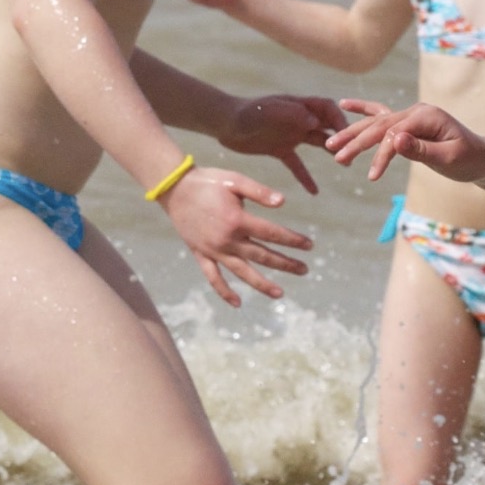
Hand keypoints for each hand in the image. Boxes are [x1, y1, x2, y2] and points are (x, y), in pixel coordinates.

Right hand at [159, 165, 312, 306]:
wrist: (174, 188)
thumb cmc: (208, 182)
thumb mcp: (235, 180)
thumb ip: (259, 192)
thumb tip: (283, 202)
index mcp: (238, 220)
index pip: (272, 233)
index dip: (293, 240)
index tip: (309, 245)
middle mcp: (227, 240)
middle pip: (262, 256)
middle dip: (286, 264)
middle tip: (305, 270)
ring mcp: (213, 250)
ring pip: (241, 272)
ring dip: (261, 284)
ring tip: (280, 294)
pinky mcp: (201, 254)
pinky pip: (213, 277)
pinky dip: (224, 291)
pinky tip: (237, 303)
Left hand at [220, 93, 347, 192]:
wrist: (224, 124)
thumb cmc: (246, 113)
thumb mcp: (269, 111)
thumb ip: (292, 114)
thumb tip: (315, 122)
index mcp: (298, 106)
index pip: (327, 108)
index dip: (339, 118)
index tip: (346, 133)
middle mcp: (298, 119)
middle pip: (327, 126)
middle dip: (341, 137)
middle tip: (351, 151)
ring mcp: (291, 135)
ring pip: (317, 143)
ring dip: (332, 153)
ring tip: (345, 165)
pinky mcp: (280, 150)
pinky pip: (297, 165)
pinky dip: (306, 177)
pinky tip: (315, 192)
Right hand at [326, 99, 484, 183]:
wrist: (482, 157)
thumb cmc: (469, 160)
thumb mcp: (450, 159)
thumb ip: (422, 150)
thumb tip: (395, 140)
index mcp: (426, 116)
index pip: (395, 133)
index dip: (381, 155)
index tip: (371, 176)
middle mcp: (416, 111)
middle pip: (379, 125)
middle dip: (356, 141)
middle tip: (335, 156)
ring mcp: (411, 115)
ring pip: (376, 122)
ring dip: (353, 133)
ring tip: (330, 145)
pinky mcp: (408, 123)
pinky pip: (382, 115)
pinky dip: (363, 110)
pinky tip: (343, 104)